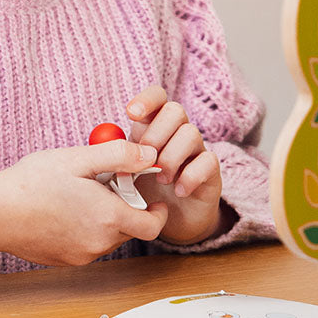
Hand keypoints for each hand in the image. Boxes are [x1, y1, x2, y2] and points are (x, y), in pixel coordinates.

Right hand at [0, 142, 167, 265]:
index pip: (153, 226)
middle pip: (131, 229)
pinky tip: (66, 209)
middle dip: (128, 208)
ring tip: (81, 194)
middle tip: (107, 184)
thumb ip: (119, 155)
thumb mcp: (78, 158)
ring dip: (106, 218)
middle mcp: (99, 243)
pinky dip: (87, 229)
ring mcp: (81, 255)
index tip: (155, 198)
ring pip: (109, 237)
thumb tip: (150, 154)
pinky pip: (88, 245)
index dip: (159, 213)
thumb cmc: (33, 182)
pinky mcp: (65, 260)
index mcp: (108, 218)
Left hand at [126, 86, 225, 244]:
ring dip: (171, 157)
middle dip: (157, 133)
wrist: (171, 220)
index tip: (132, 114)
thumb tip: (106, 146)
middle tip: (146, 160)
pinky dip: (191, 176)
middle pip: (175, 110)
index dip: (147, 100)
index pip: (157, 97)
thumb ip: (116, 156)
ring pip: (191, 133)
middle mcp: (177, 133)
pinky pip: (209, 161)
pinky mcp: (211, 171)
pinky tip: (179, 191)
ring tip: (161, 179)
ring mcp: (196, 150)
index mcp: (154, 126)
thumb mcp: (125, 171)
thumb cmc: (144, 190)